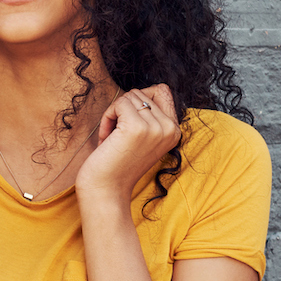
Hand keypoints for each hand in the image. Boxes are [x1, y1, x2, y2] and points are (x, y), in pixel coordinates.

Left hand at [76, 85, 181, 200]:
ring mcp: (156, 127)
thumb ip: (149, 116)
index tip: (127, 122)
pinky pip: (118, 104)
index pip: (162, 90)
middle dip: (122, 110)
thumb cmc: (117, 164)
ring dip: (113, 114)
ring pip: (129, 96)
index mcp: (174, 131)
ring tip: (112, 138)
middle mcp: (170, 128)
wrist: (106, 190)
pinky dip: (107, 118)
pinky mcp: (137, 127)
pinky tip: (106, 139)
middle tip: (116, 136)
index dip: (138, 100)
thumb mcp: (142, 138)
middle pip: (141, 93)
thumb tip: (146, 91)